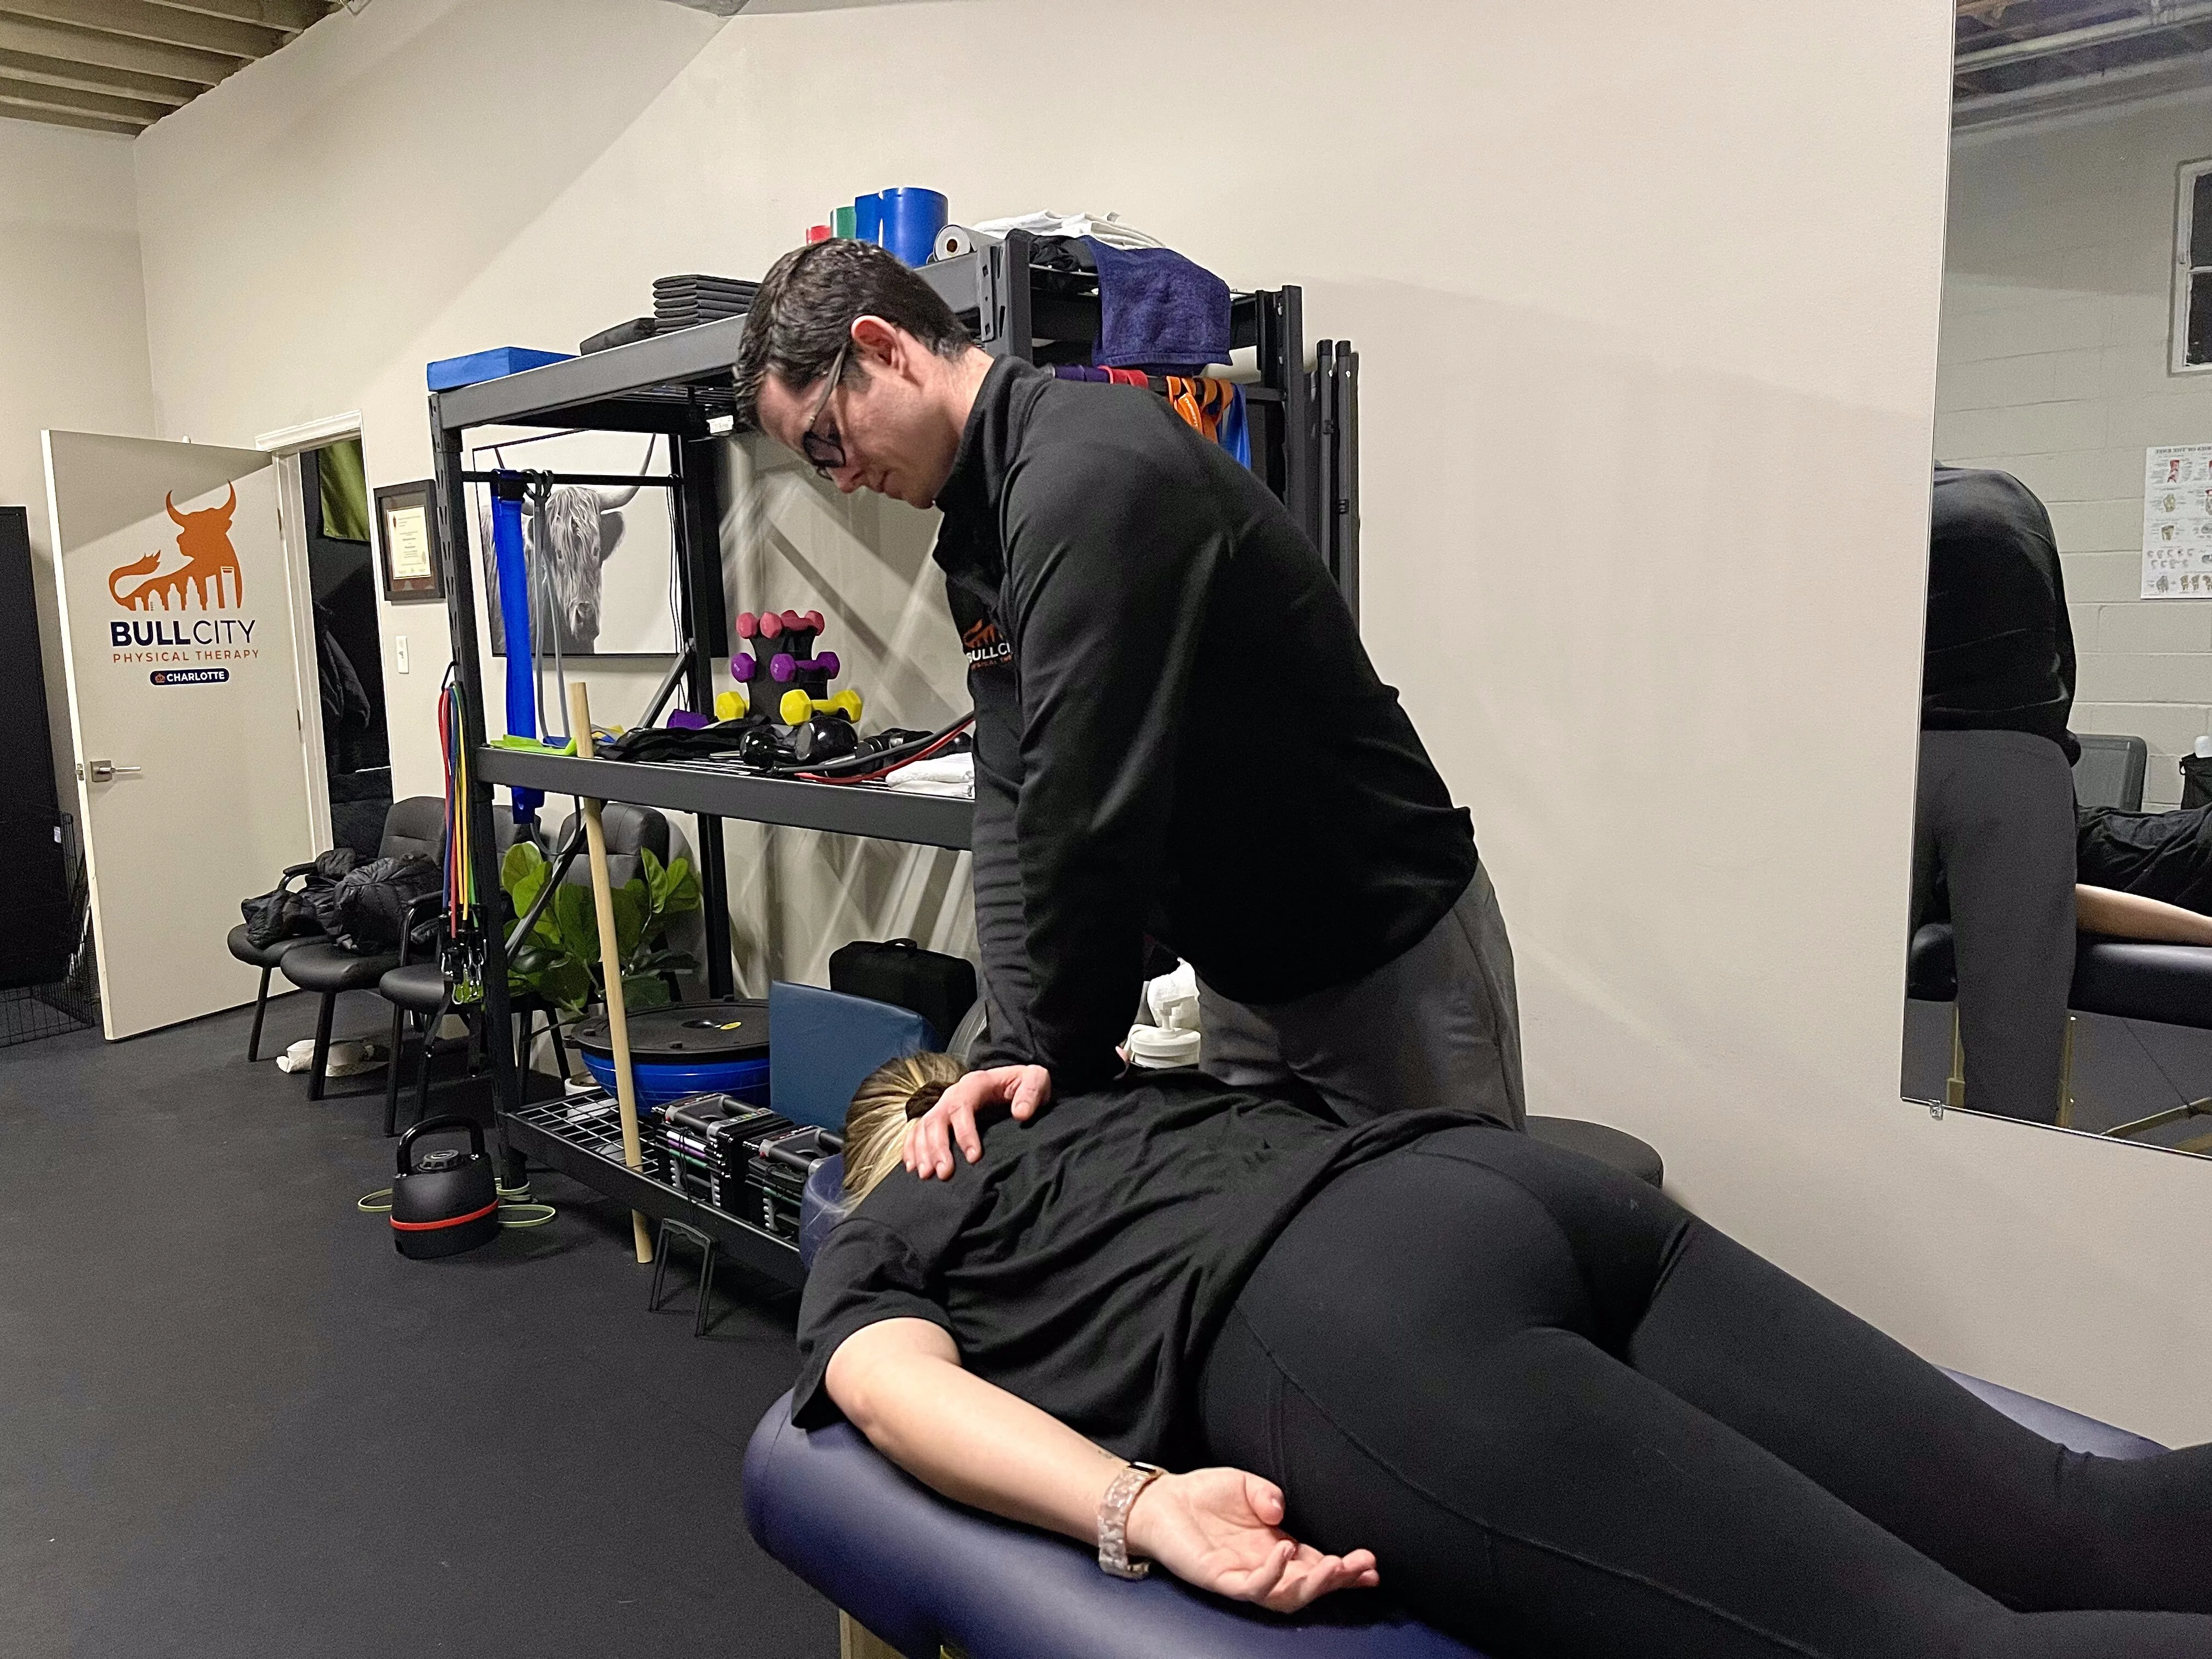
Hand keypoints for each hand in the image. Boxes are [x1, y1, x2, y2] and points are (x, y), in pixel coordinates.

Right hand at [902, 1064, 1052, 1178]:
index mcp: (975, 1083)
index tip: (973, 1158)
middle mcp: (954, 1094)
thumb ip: (1032, 1092)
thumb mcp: (1036, 1079)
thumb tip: (1020, 1114)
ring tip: (926, 1175)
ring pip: (924, 1126)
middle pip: (937, 1118)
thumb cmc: (1025, 1084)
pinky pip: (916, 1131)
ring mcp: (943, 1106)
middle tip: (944, 1173)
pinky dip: (911, 1148)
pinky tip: (912, 1168)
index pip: (962, 1105)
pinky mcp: (939, 1118)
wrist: (1014, 1083)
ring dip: (923, 1151)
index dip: (964, 1132)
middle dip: (938, 1147)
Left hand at [1126, 1468, 1377, 1613]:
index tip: (1372, 1565)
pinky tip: (1286, 1553)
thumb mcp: (1244, 1484)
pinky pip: (1251, 1586)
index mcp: (1277, 1546)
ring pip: (1286, 1596)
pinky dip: (1272, 1573)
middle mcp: (1265, 1566)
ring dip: (1312, 1584)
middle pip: (1309, 1585)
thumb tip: (1282, 1510)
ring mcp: (1243, 1575)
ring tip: (1335, 1565)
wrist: (1162, 1499)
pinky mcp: (1220, 1578)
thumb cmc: (1204, 1494)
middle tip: (1364, 1568)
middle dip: (1340, 1580)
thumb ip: (1267, 1494)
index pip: (1318, 1563)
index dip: (1346, 1568)